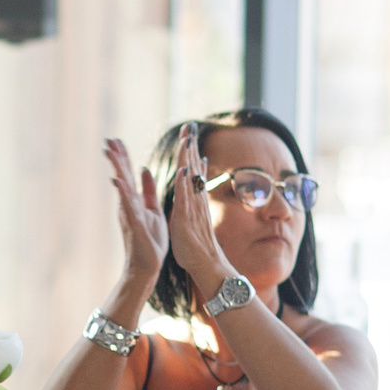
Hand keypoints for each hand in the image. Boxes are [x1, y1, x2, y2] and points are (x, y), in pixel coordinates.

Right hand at [103, 137, 169, 293]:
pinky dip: (123, 192)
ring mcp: (129, 214)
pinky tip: (117, 180)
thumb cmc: (150, 240)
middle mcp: (128, 205)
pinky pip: (128, 206)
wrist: (148, 266)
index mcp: (134, 200)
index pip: (128, 173)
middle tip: (108, 140)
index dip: (123, 156)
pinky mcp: (134, 225)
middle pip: (121, 176)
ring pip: (122, 187)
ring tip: (110, 152)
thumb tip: (144, 169)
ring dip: (117, 168)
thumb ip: (148, 190)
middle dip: (116, 157)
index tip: (116, 140)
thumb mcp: (153, 210)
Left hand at [164, 123, 234, 298]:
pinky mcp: (186, 218)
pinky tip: (183, 170)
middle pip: (193, 168)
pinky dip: (184, 184)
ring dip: (188, 159)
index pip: (192, 169)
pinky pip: (185, 198)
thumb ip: (193, 198)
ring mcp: (192, 207)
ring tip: (187, 139)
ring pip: (190, 179)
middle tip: (189, 126)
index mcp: (193, 198)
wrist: (206, 263)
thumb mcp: (193, 215)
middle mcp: (195, 199)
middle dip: (190, 147)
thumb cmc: (197, 243)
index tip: (189, 132)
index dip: (190, 150)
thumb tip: (194, 181)